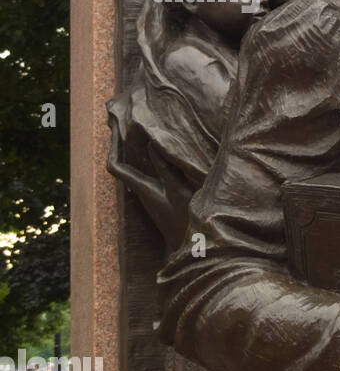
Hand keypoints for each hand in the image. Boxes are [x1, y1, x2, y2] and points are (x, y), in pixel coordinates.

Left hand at [106, 129, 193, 249]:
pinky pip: (151, 173)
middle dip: (124, 142)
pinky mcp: (165, 197)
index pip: (115, 166)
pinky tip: (166, 151)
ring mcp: (154, 195)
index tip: (115, 126)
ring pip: (138, 168)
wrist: (196, 250)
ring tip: (146, 130)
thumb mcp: (178, 191)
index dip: (112, 146)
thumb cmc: (187, 221)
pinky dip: (154, 159)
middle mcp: (144, 191)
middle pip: (125, 163)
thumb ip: (165, 168)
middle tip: (129, 120)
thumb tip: (150, 143)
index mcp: (143, 189)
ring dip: (139, 150)